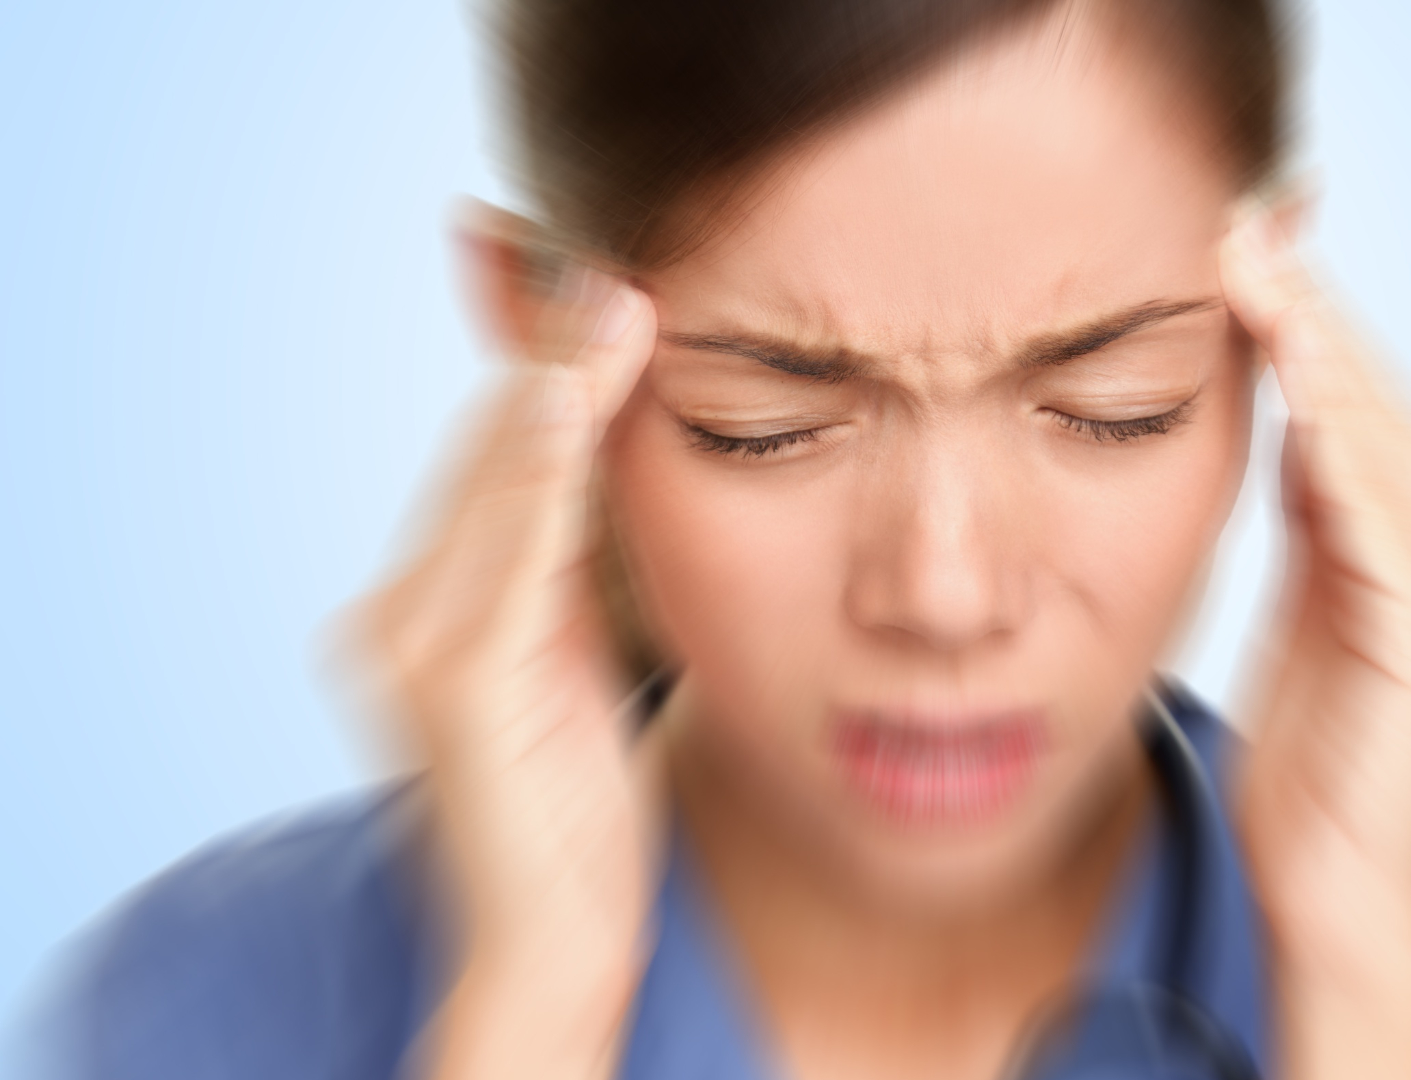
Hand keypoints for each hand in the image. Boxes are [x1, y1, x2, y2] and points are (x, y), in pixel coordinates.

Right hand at [356, 208, 663, 1079]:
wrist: (553, 950)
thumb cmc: (577, 820)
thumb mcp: (580, 668)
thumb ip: (573, 573)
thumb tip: (604, 470)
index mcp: (434, 609)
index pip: (498, 462)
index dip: (550, 373)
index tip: (607, 289)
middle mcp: (402, 614)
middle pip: (491, 453)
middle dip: (554, 356)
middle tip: (617, 259)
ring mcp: (415, 644)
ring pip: (498, 482)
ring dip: (556, 382)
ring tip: (612, 293)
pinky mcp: (453, 682)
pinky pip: (513, 550)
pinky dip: (539, 467)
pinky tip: (571, 394)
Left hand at [1221, 203, 1410, 1079]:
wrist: (1336, 897)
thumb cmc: (1316, 774)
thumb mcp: (1311, 616)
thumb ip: (1320, 525)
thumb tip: (1299, 421)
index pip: (1371, 415)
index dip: (1309, 331)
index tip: (1241, 254)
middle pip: (1383, 405)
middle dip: (1308, 314)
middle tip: (1239, 224)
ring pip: (1383, 436)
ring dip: (1316, 347)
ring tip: (1251, 264)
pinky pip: (1376, 506)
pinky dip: (1333, 436)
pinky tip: (1290, 374)